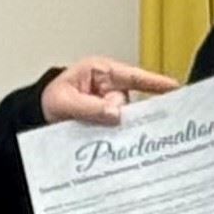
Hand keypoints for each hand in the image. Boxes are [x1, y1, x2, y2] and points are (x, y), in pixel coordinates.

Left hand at [42, 56, 177, 125]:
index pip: (133, 76)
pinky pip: (118, 128)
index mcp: (100, 72)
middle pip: (129, 103)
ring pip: (124, 119)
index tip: (175, 87)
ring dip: (113, 128)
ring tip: (90, 128)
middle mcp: (110, 86)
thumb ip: (89, 108)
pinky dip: (113, 135)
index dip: (155, 82)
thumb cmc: (51, 100)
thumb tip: (116, 113)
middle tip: (104, 121)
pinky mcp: (109, 119)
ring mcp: (111, 103)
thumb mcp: (64, 103)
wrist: (38, 114)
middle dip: (120, 115)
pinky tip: (105, 141)